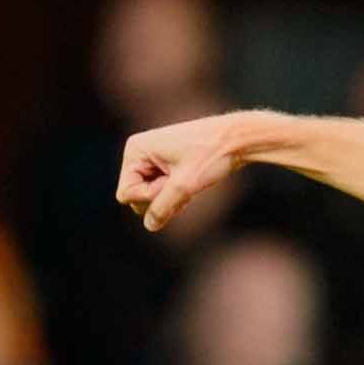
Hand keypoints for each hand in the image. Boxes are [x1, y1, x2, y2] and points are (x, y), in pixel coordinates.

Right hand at [116, 113, 253, 234]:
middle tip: (185, 180)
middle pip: (136, 197)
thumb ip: (163, 207)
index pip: (126, 194)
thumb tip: (150, 225)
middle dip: (161, 197)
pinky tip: (193, 184)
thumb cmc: (211, 155)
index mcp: (135, 149)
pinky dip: (178, 194)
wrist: (237, 139)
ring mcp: (152, 159)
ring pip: (152, 197)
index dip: (149, 197)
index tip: (173, 183)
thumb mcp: (185, 185)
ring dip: (172, 197)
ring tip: (191, 180)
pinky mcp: (166, 166)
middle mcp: (139, 153)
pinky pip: (163, 192)